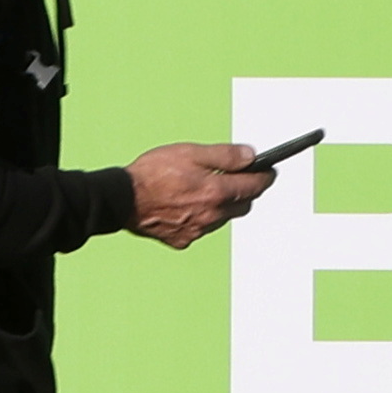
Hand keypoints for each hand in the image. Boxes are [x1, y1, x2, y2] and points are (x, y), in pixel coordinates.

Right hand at [128, 142, 271, 248]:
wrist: (121, 199)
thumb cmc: (151, 173)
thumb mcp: (190, 153)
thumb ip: (224, 155)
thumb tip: (250, 156)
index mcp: (216, 192)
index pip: (255, 186)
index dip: (265, 176)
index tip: (269, 171)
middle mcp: (211, 216)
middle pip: (243, 205)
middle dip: (246, 191)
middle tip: (239, 178)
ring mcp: (197, 231)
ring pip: (222, 218)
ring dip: (222, 205)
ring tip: (207, 189)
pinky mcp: (182, 240)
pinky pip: (201, 228)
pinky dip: (201, 217)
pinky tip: (187, 205)